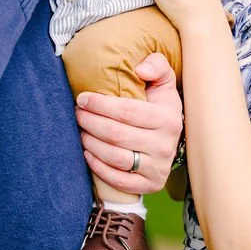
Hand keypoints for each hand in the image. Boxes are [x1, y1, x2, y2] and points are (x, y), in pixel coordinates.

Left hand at [75, 52, 182, 194]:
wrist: (173, 136)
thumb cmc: (159, 103)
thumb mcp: (163, 80)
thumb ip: (155, 65)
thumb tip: (140, 69)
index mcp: (167, 117)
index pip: (126, 111)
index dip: (100, 105)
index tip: (82, 98)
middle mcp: (165, 145)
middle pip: (116, 135)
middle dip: (91, 123)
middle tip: (77, 114)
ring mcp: (159, 167)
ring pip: (115, 158)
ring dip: (91, 144)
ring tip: (81, 131)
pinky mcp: (152, 184)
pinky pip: (119, 180)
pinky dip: (99, 167)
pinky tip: (87, 153)